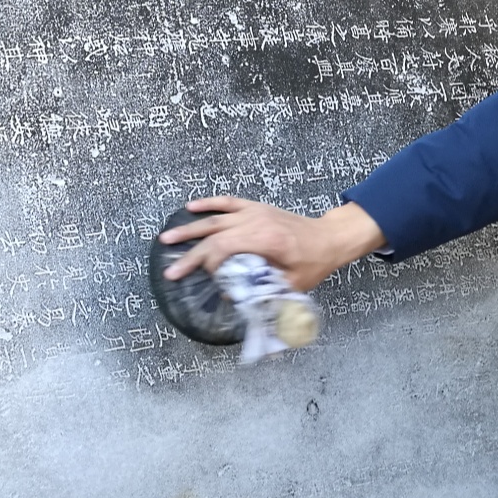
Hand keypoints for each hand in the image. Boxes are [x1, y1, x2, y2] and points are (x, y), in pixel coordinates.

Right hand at [158, 199, 386, 292]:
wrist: (330, 237)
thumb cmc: (314, 262)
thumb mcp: (291, 284)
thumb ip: (262, 290)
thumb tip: (230, 295)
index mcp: (266, 240)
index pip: (225, 249)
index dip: (210, 265)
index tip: (209, 280)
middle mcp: (257, 221)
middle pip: (215, 236)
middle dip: (191, 255)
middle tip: (171, 271)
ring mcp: (255, 211)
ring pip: (215, 219)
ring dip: (190, 229)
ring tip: (167, 239)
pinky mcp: (256, 207)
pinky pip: (228, 202)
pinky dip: (209, 203)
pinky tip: (190, 207)